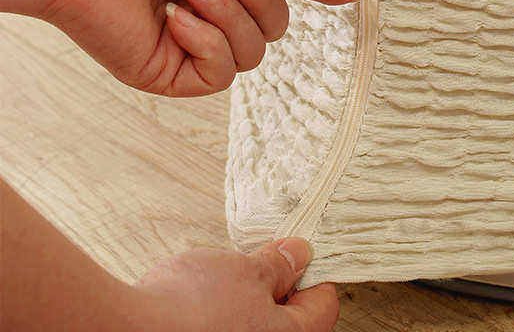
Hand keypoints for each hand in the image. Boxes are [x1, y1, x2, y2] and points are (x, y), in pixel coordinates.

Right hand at [132, 238, 337, 331]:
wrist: (126, 330)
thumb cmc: (188, 307)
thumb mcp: (244, 270)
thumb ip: (277, 265)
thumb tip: (299, 254)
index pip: (323, 307)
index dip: (314, 274)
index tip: (302, 256)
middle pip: (292, 323)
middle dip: (280, 290)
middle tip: (265, 263)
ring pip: (257, 328)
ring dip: (250, 304)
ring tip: (229, 281)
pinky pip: (228, 331)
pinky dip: (226, 319)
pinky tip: (205, 302)